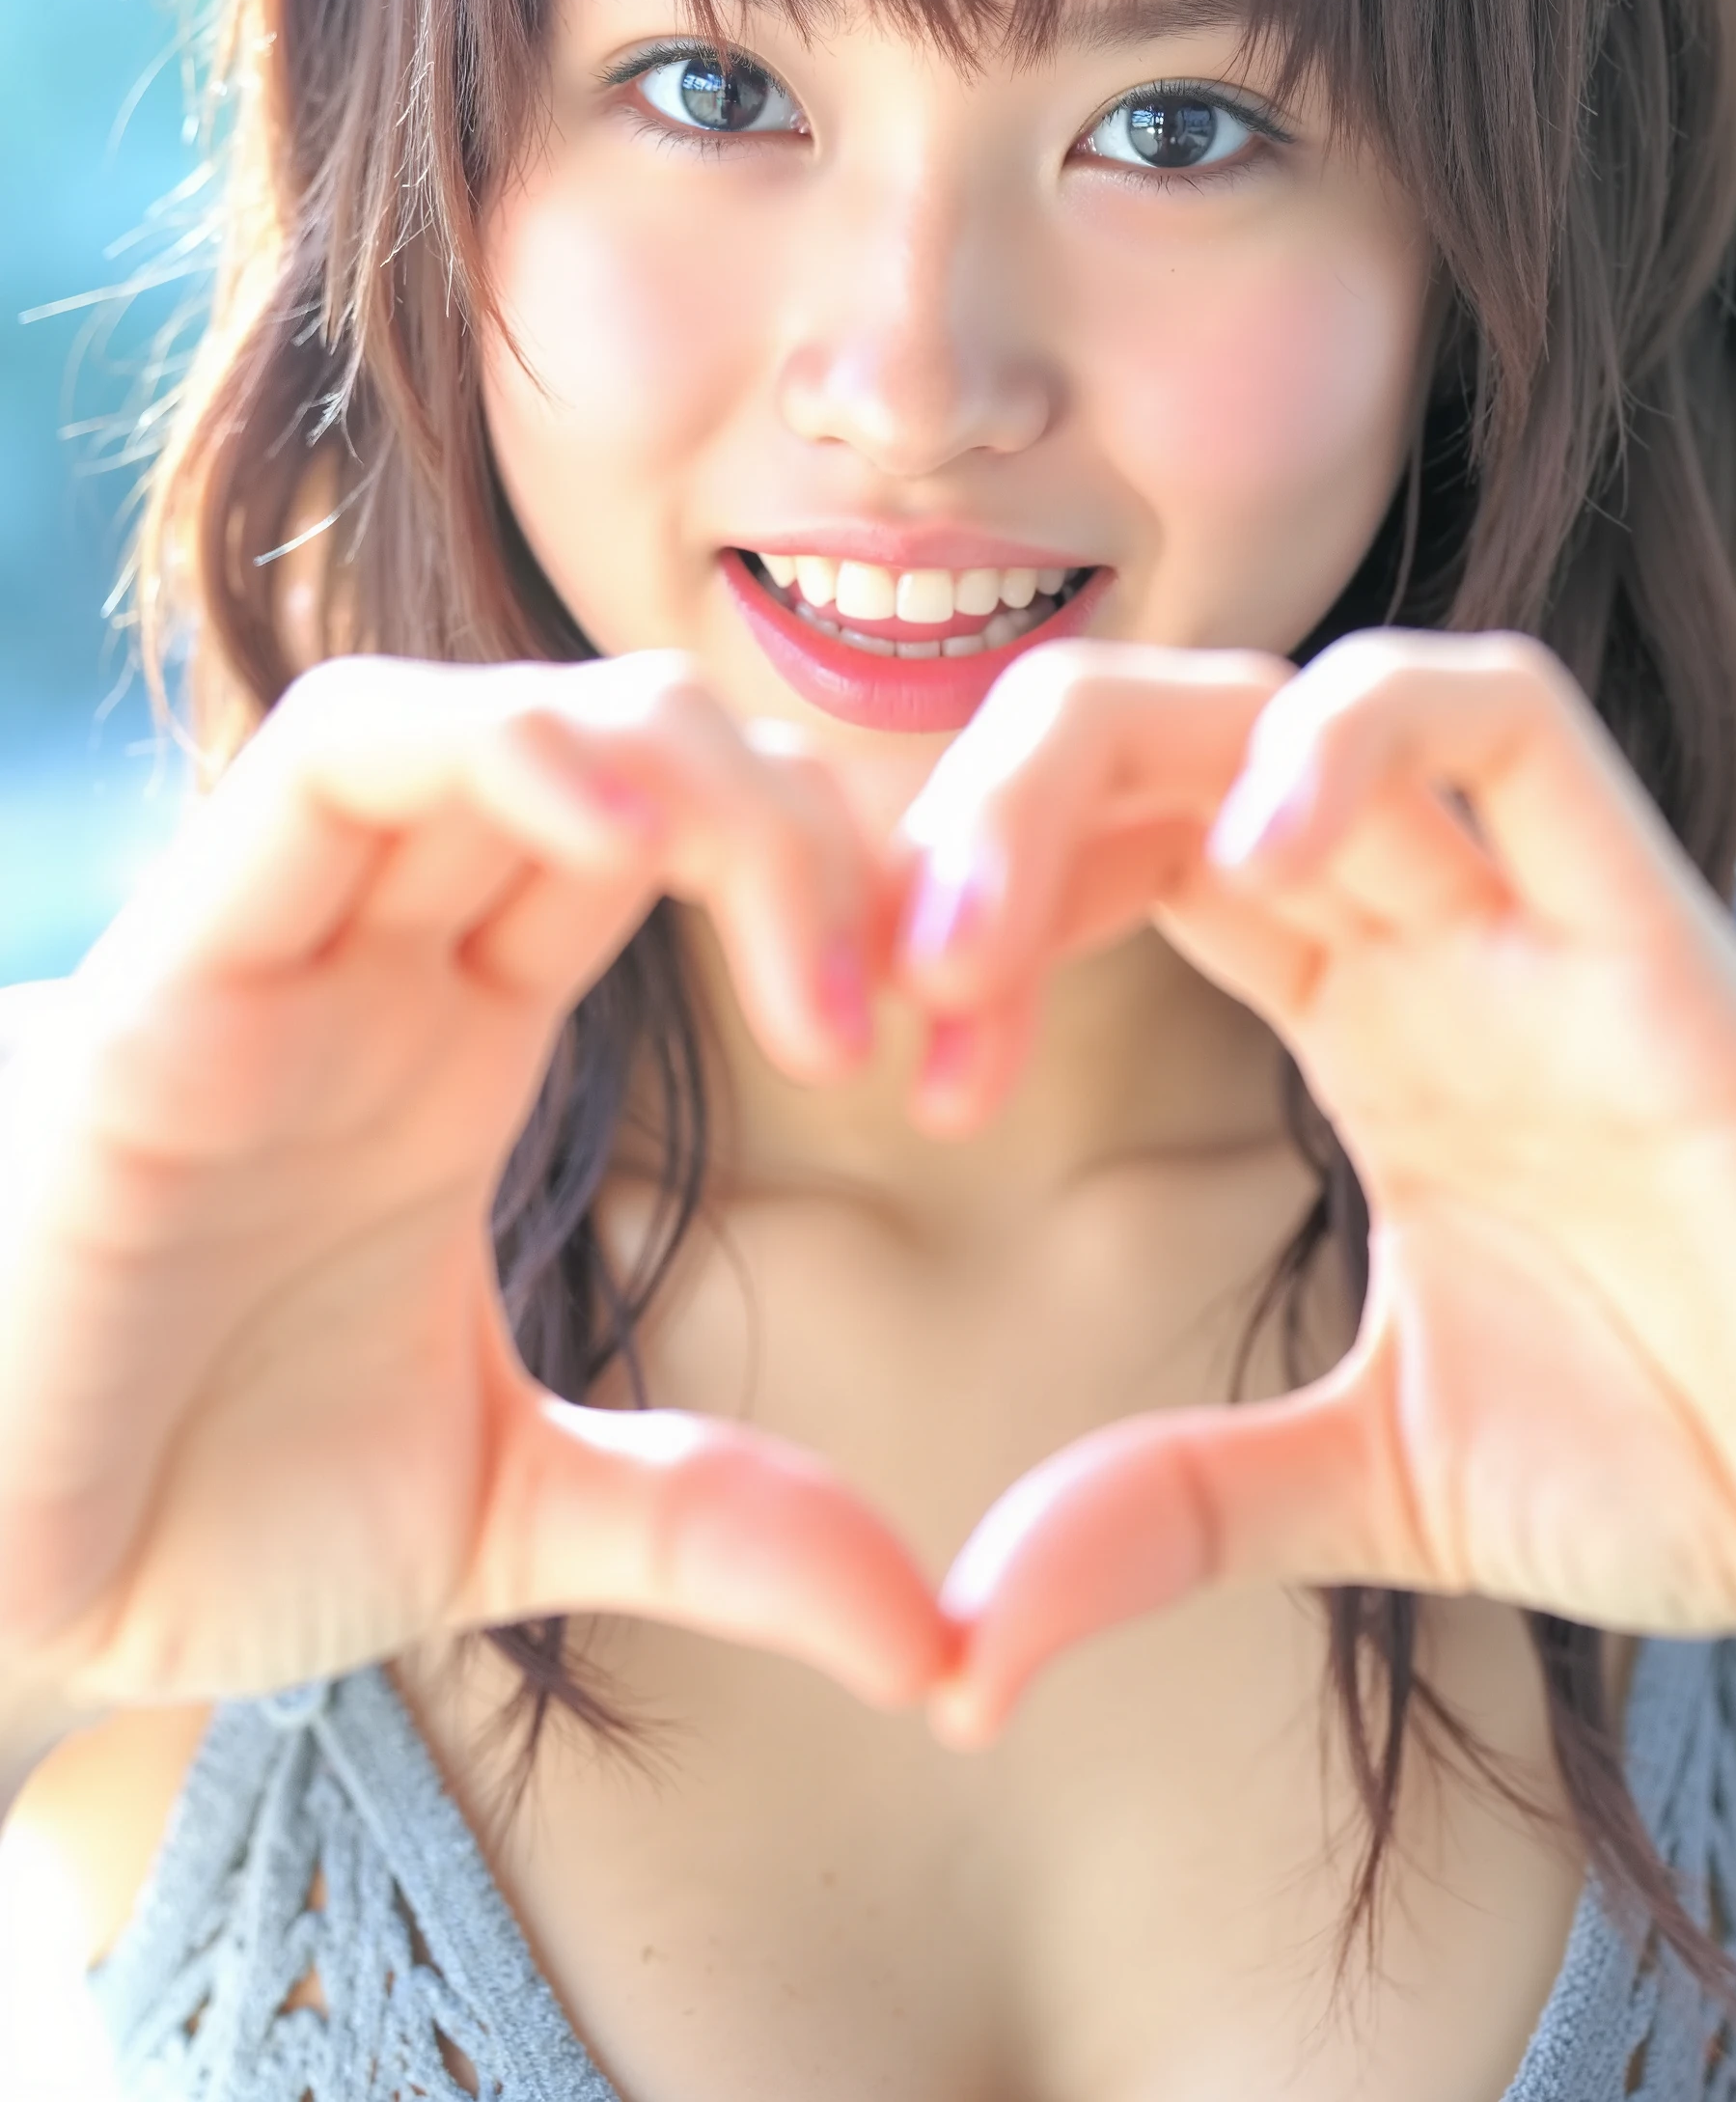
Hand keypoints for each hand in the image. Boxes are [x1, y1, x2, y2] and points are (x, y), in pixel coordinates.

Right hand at [0, 654, 946, 1721]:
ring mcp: (292, 946)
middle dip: (801, 822)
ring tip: (794, 930)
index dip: (839, 888)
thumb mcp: (506, 1513)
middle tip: (905, 1008)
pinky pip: (332, 760)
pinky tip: (615, 823)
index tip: (950, 1051)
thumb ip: (709, 1525)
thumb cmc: (197, 1516)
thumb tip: (932, 1633)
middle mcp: (390, 957)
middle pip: (626, 748)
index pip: (677, 842)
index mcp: (469, 1031)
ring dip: (678, 760)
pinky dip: (491, 743)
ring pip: (495, 708)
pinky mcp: (179, 973)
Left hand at [895, 631, 1735, 1741]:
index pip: (1128, 847)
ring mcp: (1538, 918)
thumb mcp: (1373, 1482)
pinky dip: (1362, 734)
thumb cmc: (1683, 1455)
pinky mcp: (1658, 939)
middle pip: (1171, 739)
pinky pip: (1512, 722)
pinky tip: (1251, 846)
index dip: (982, 910)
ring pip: (1298, 691)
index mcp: (1357, 1010)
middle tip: (889, 981)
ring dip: (1111, 760)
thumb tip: (960, 1641)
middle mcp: (1429, 931)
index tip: (900, 1070)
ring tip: (986, 926)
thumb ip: (1174, 1510)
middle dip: (991, 809)